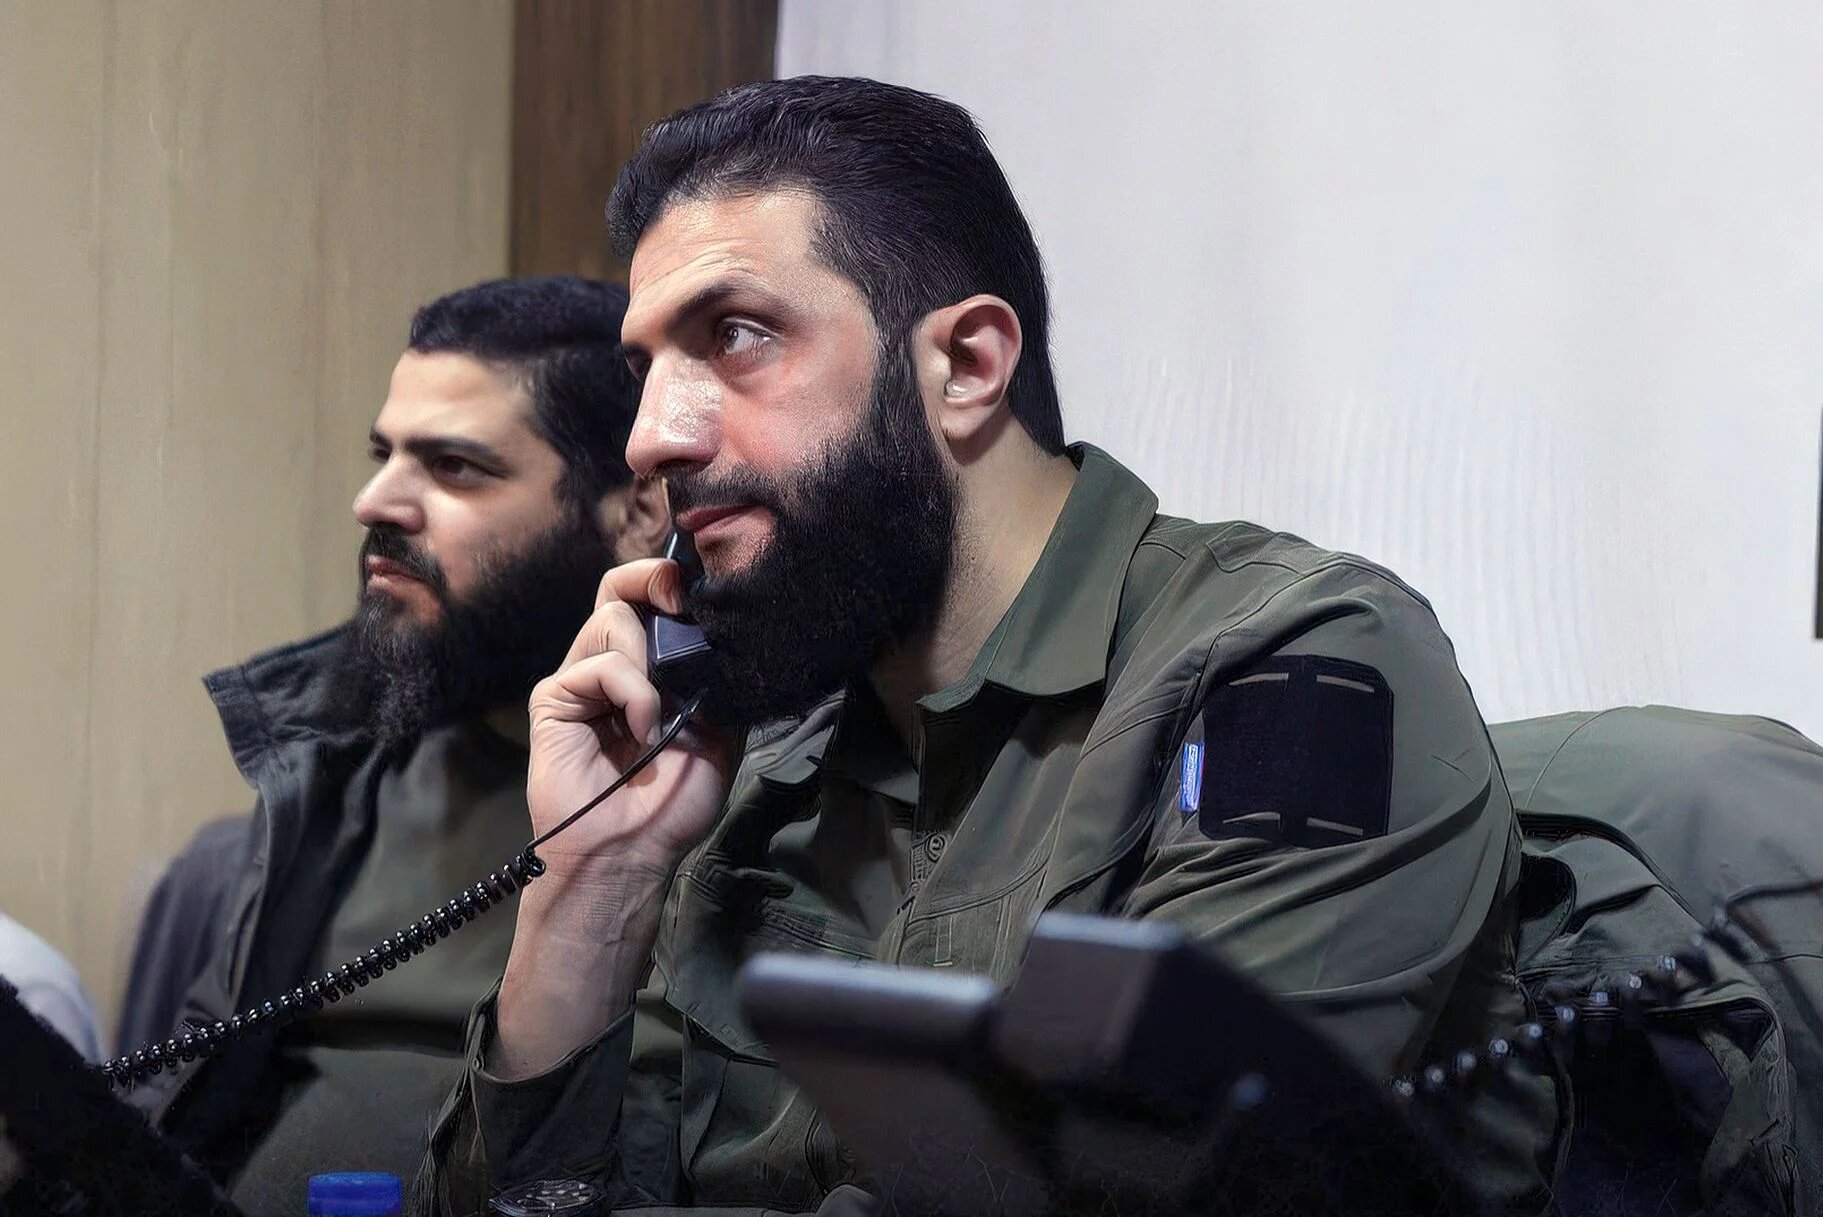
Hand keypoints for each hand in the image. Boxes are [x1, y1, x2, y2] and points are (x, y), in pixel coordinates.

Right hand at [525, 557, 738, 879]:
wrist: (633, 850)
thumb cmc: (674, 802)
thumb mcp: (719, 732)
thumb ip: (717, 679)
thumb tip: (721, 632)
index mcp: (649, 670)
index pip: (650, 601)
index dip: (673, 584)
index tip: (705, 596)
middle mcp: (613, 666)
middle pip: (619, 588)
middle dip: (654, 580)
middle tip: (682, 605)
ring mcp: (580, 679)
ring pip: (612, 618)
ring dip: (650, 661)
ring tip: (662, 714)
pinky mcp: (555, 698)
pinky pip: (598, 664)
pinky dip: (633, 693)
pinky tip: (644, 732)